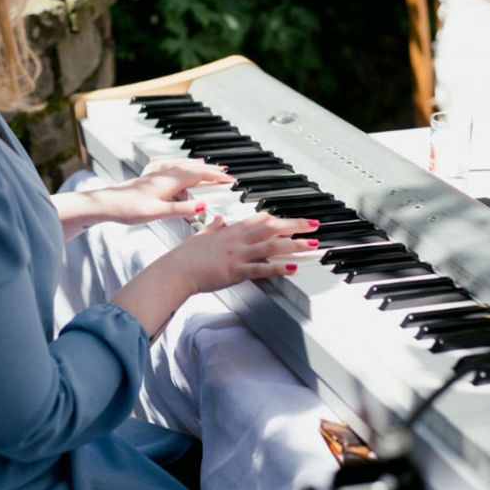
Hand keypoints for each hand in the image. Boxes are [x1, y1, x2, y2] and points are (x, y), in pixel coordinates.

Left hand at [101, 159, 232, 225]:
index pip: (200, 175)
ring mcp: (156, 173)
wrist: (107, 203)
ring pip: (182, 165)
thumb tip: (203, 206)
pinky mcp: (148, 176)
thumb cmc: (129, 208)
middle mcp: (165, 173)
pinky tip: (177, 164)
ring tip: (208, 166)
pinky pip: (169, 165)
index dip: (216, 177)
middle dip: (211, 170)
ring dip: (197, 166)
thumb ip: (182, 208)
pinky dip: (180, 164)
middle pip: (193, 168)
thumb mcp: (158, 212)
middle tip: (226, 173)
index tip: (230, 179)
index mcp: (171, 181)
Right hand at [162, 213, 318, 294]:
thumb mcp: (201, 235)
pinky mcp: (235, 270)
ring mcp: (237, 254)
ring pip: (271, 246)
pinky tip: (292, 268)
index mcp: (230, 231)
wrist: (176, 269)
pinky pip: (261, 268)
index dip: (277, 219)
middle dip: (295, 225)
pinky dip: (278, 267)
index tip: (291, 220)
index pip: (259, 220)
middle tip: (313, 225)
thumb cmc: (186, 256)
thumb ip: (213, 227)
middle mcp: (237, 240)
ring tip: (312, 245)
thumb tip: (218, 219)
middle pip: (272, 228)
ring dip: (294, 245)